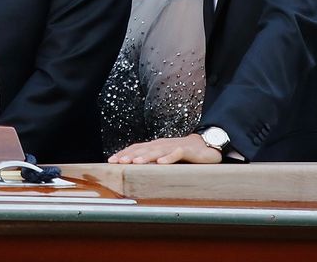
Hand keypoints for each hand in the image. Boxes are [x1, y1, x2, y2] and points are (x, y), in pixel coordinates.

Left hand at [107, 133, 221, 164]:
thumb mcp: (164, 157)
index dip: (124, 153)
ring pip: (157, 150)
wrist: (205, 144)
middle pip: (144, 148)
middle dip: (130, 155)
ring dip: (146, 156)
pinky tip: (161, 163)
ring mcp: (174, 146)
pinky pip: (177, 153)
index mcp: (155, 146)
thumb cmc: (183, 152)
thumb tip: (133, 173)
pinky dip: (168, 158)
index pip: (136, 148)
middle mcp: (162, 144)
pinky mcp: (186, 150)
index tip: (111, 161)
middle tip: (118, 162)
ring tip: (135, 163)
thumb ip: (152, 162)